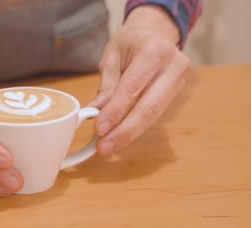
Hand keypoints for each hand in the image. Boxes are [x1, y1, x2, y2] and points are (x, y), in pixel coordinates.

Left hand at [89, 5, 190, 154]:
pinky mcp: (175, 93)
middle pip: (149, 107)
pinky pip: (154, 115)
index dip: (116, 110)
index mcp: (155, 51)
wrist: (155, 31)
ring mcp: (178, 81)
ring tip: (108, 146)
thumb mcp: (112, 56)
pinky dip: (135, 128)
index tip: (99, 129)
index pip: (133, 87)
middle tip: (103, 147)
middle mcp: (173, 66)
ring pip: (153, 115)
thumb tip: (96, 112)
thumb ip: (107, 85)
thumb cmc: (131, 41)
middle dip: (125, 131)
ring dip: (129, 134)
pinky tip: (119, 137)